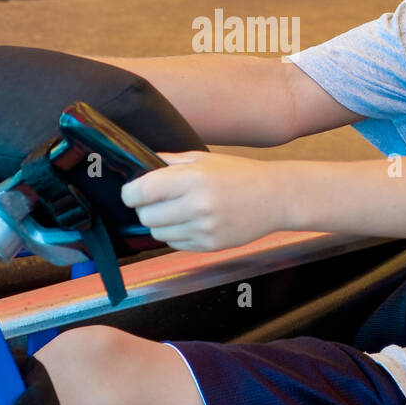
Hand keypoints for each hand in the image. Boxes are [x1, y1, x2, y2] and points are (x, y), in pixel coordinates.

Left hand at [119, 151, 284, 251]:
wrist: (274, 198)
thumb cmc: (238, 173)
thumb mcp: (203, 158)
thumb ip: (169, 162)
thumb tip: (138, 165)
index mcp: (192, 179)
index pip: (141, 192)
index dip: (130, 193)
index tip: (133, 191)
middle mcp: (196, 206)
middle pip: (146, 216)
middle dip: (145, 208)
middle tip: (156, 200)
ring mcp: (203, 229)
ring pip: (158, 233)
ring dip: (160, 222)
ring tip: (176, 210)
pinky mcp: (209, 246)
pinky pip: (175, 244)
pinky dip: (175, 234)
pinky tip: (190, 221)